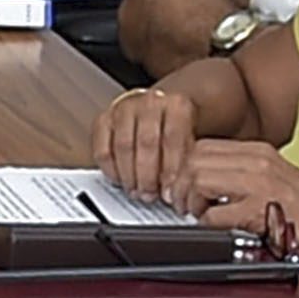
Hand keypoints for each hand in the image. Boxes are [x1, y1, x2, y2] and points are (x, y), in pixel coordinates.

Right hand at [91, 81, 204, 198]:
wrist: (162, 111)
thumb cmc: (180, 130)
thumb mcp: (195, 139)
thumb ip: (190, 160)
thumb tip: (185, 189)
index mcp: (176, 105)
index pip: (173, 138)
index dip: (171, 169)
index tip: (171, 192)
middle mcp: (149, 102)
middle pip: (147, 142)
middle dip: (148, 175)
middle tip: (151, 195)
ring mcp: (124, 108)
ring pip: (123, 146)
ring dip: (129, 175)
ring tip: (137, 192)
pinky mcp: (104, 119)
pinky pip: (102, 148)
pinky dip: (110, 169)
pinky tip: (120, 180)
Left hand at [161, 140, 298, 260]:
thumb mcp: (271, 183)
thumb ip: (236, 176)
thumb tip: (195, 179)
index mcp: (259, 152)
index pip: (200, 145)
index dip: (182, 166)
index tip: (178, 184)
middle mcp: (259, 160)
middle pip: (192, 158)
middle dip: (178, 182)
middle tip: (180, 203)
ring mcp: (263, 182)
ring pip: (198, 177)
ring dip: (189, 201)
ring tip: (197, 214)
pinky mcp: (265, 209)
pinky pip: (216, 213)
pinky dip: (208, 224)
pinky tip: (219, 229)